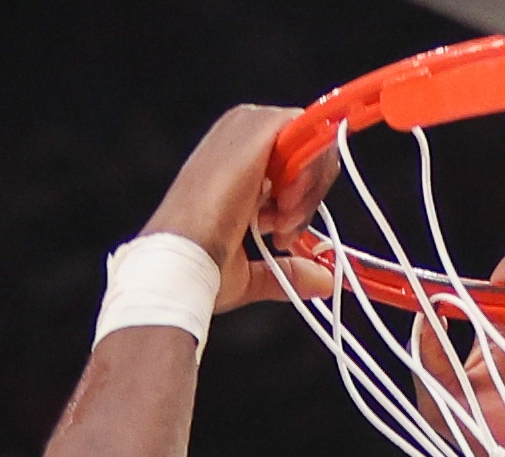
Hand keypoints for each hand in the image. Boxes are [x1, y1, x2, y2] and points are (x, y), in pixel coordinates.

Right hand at [141, 104, 339, 314]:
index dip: (299, 199)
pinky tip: (288, 204)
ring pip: (307, 141)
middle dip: (307, 193)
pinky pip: (306, 132)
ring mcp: (246, 130)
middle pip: (301, 152)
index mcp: (233, 166)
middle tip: (288, 231)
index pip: (288, 167)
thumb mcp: (251, 274)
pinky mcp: (257, 127)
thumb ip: (289, 272)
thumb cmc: (200, 266)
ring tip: (283, 222)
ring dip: (309, 187)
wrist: (181, 258)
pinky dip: (310, 170)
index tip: (286, 234)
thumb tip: (324, 280)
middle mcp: (238, 141)